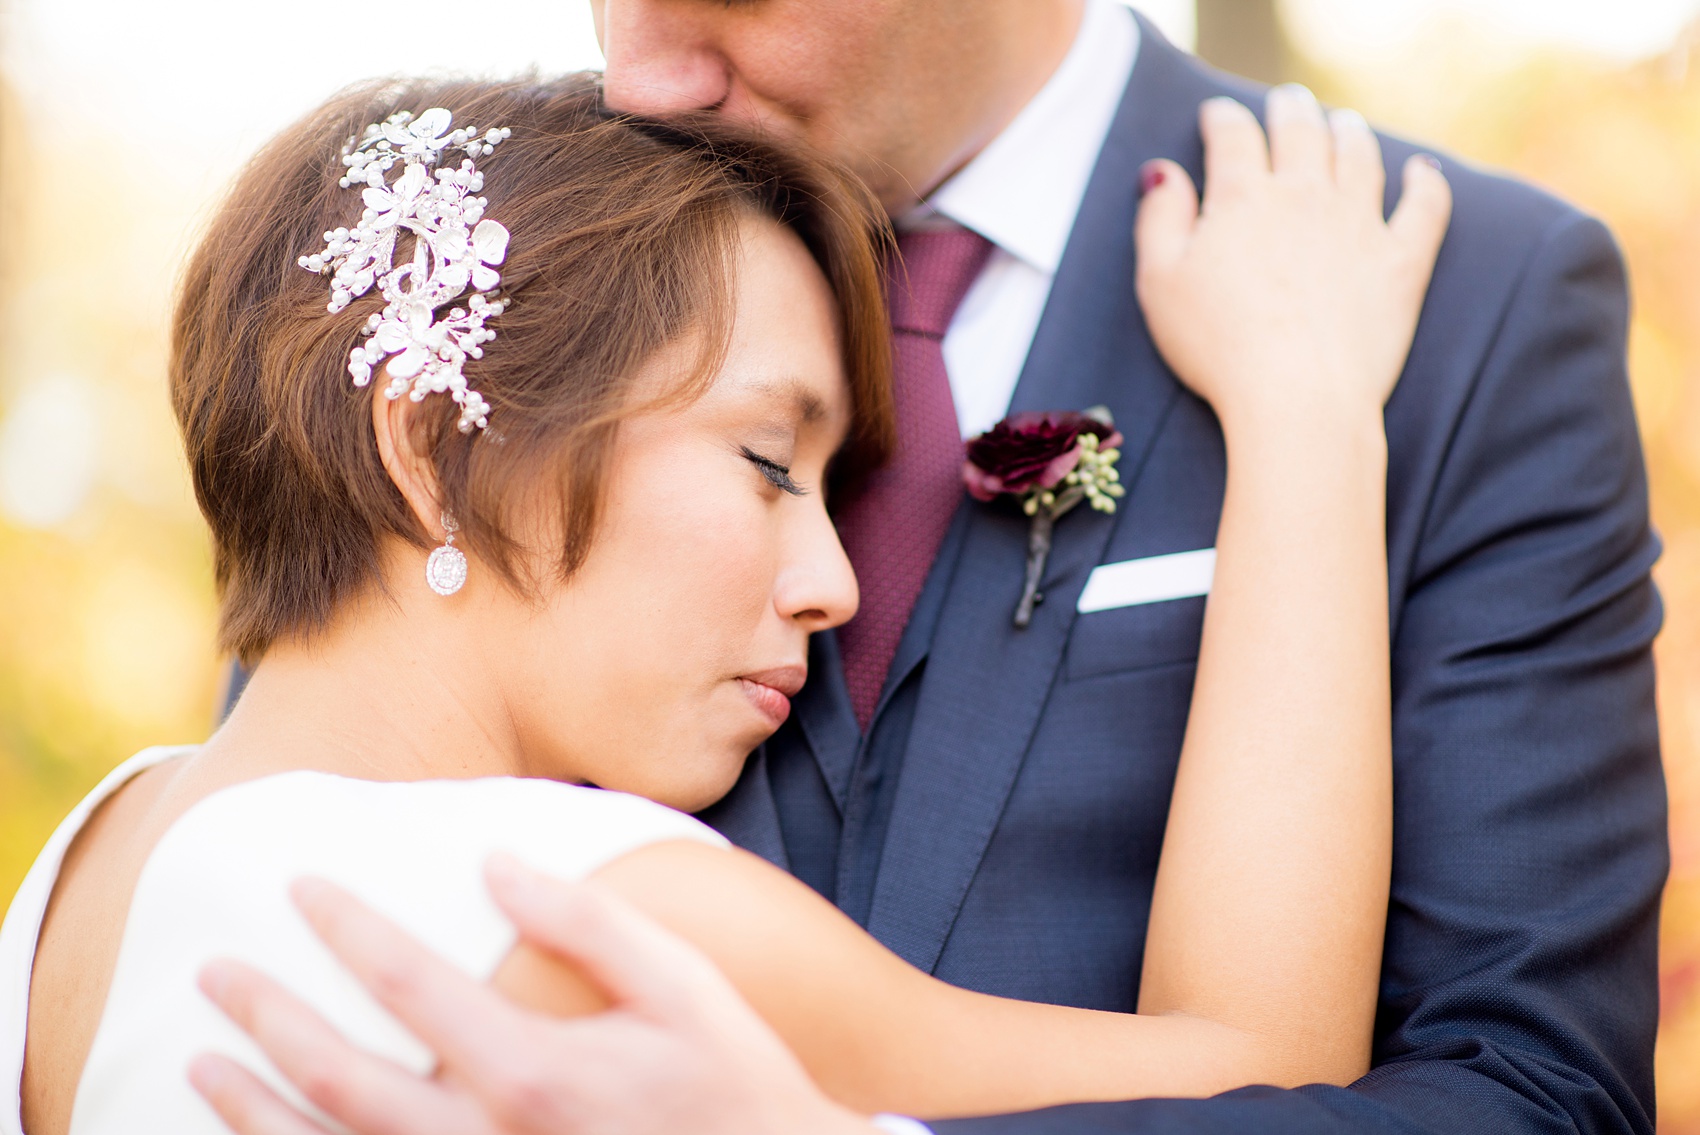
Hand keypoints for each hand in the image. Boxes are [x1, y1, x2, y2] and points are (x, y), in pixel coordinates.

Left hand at [189, 856, 874, 1134]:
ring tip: (201, 1062)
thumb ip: (585, 921)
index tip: (301, 882)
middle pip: (337, 1079)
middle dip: (265, 1018)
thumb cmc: (732, 1081)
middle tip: (212, 973)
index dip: (345, 927)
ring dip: (253, 1110)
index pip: (407, 984)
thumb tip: (498, 862)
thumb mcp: (680, 986)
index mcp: (534, 1071)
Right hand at [1135, 85, 1451, 440]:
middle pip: (1301, 131)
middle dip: (1290, 109)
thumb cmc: (1217, 348)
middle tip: (1286, 103)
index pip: (1234, 135)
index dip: (1222, 118)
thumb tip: (1164, 173)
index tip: (1216, 117)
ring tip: (1343, 124)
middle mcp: (1305, 196)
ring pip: (1360, 155)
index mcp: (1243, 197)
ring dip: (1349, 132)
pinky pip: (1425, 207)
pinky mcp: (1402, 262)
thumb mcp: (1160, 284)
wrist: (1297, 398)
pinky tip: (1423, 172)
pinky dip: (1425, 183)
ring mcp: (1359, 224)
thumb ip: (1159, 220)